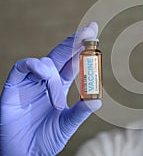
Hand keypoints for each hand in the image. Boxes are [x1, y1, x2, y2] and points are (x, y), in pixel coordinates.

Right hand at [0, 22, 101, 155]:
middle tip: (89, 30)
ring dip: (53, 68)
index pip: (73, 63)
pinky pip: (21, 68)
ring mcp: (31, 82)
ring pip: (44, 62)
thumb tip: (98, 100)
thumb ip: (80, 112)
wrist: (22, 155)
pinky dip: (32, 65)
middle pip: (61, 55)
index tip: (94, 33)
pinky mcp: (14, 88)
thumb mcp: (66, 125)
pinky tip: (41, 69)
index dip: (83, 49)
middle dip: (74, 42)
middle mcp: (46, 81)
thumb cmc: (45, 140)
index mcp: (59, 86)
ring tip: (54, 90)